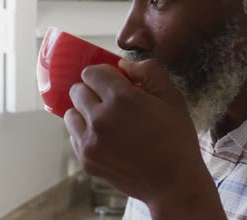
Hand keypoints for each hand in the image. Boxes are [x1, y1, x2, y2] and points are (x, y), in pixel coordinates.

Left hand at [64, 59, 225, 218]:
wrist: (173, 181)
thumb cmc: (176, 137)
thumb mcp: (172, 97)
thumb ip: (148, 71)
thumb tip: (123, 64)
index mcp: (121, 98)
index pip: (91, 73)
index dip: (104, 74)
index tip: (114, 81)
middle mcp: (100, 118)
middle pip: (77, 91)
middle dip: (93, 91)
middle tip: (111, 101)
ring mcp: (90, 141)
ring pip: (71, 114)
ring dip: (85, 112)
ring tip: (106, 120)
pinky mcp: (87, 160)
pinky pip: (74, 136)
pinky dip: (85, 133)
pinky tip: (106, 138)